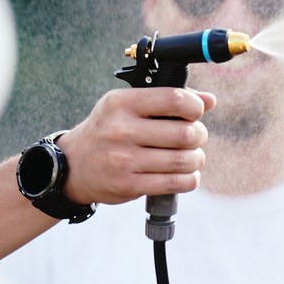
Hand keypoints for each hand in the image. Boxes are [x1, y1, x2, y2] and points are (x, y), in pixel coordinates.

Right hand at [59, 87, 212, 204]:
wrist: (74, 165)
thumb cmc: (108, 131)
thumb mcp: (127, 106)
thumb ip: (167, 100)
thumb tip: (210, 100)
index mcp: (122, 103)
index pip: (174, 99)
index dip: (195, 107)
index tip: (196, 112)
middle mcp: (121, 130)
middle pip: (185, 133)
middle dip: (199, 136)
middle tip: (195, 138)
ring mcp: (124, 159)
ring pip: (184, 160)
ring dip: (196, 159)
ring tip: (190, 157)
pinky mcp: (129, 185)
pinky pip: (176, 183)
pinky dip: (189, 179)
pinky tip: (185, 174)